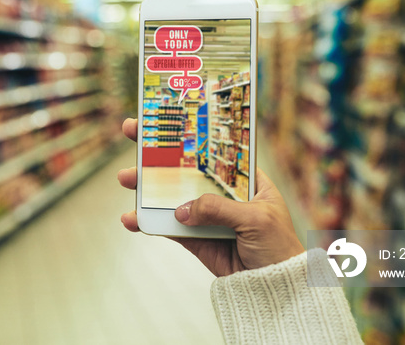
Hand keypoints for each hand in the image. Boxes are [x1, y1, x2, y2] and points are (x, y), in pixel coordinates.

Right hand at [118, 118, 304, 276]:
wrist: (276, 289)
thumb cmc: (279, 246)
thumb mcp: (255, 219)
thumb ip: (218, 209)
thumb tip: (182, 210)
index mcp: (245, 179)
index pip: (215, 149)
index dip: (191, 133)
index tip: (167, 116)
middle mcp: (223, 193)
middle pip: (186, 167)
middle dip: (158, 152)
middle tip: (133, 133)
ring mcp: (207, 216)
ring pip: (172, 196)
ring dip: (147, 187)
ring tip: (125, 178)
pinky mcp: (196, 239)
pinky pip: (169, 228)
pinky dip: (149, 223)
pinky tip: (132, 219)